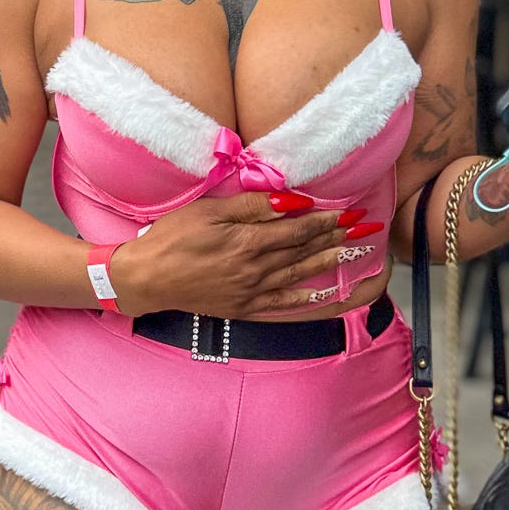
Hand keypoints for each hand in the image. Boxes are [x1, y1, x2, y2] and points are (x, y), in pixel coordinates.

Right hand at [110, 193, 357, 319]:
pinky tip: (321, 294)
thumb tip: (290, 202)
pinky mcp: (243, 308)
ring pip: (298, 274)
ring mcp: (251, 291)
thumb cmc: (172, 238)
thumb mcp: (208, 211)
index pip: (298, 229)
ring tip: (351, 253)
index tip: (350, 212)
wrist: (146, 278)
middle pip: (304, 250)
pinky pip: (282, 304)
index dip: (326, 220)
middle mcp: (256, 269)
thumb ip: (250, 206)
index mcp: (248, 242)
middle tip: (363, 230)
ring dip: (328, 263)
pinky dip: (304, 299)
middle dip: (336, 238)